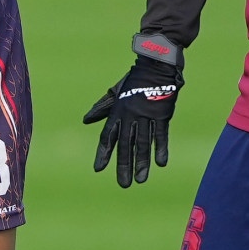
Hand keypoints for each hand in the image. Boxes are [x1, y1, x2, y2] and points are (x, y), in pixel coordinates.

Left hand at [82, 37, 181, 187]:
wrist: (155, 65)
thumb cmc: (135, 80)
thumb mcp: (115, 93)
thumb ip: (102, 108)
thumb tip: (86, 120)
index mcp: (117, 111)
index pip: (107, 136)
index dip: (103, 153)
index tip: (98, 169)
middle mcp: (129, 115)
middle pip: (125, 145)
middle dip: (123, 165)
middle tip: (123, 185)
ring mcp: (146, 115)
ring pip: (142, 143)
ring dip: (141, 162)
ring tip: (140, 180)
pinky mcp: (162, 113)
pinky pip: (160, 134)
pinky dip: (160, 149)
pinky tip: (160, 164)